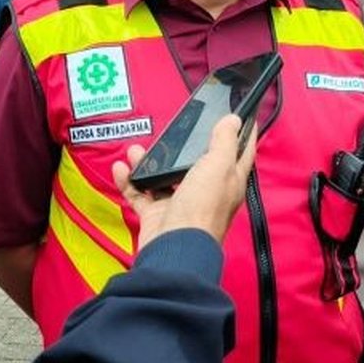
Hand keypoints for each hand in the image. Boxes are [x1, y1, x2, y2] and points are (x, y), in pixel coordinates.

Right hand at [112, 115, 256, 249]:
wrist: (173, 248)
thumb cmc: (201, 209)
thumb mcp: (217, 166)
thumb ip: (223, 141)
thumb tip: (233, 119)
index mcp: (228, 180)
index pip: (240, 152)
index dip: (242, 133)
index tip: (241, 115)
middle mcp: (205, 191)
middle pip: (195, 162)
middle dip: (183, 146)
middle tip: (174, 129)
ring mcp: (179, 203)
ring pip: (164, 176)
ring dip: (149, 161)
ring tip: (137, 150)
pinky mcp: (157, 213)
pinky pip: (140, 193)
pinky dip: (129, 181)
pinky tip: (122, 168)